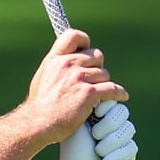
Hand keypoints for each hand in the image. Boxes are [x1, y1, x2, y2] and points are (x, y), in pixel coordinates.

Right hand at [25, 30, 128, 145]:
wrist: (38, 123)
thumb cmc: (39, 105)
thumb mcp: (43, 77)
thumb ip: (57, 66)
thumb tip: (70, 61)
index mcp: (55, 59)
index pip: (73, 36)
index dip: (84, 41)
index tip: (86, 51)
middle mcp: (68, 64)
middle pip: (97, 56)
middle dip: (97, 67)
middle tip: (93, 80)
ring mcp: (79, 78)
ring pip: (104, 74)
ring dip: (103, 84)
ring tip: (99, 95)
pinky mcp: (89, 93)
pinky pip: (112, 89)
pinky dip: (119, 93)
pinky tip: (121, 96)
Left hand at [49, 101, 137, 159]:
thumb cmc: (73, 150)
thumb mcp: (77, 124)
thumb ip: (87, 106)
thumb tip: (96, 88)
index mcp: (100, 114)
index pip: (112, 101)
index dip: (105, 108)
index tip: (94, 115)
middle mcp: (114, 124)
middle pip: (122, 113)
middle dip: (108, 125)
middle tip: (94, 135)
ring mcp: (123, 138)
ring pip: (128, 130)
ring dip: (111, 142)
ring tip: (97, 151)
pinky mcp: (129, 153)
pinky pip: (132, 147)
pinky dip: (117, 155)